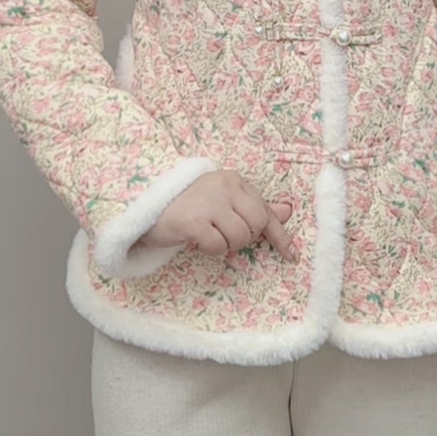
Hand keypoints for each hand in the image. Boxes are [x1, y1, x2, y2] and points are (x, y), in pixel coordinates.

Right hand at [138, 171, 299, 262]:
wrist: (144, 203)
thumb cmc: (186, 203)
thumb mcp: (222, 201)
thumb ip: (252, 206)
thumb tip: (286, 212)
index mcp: (233, 180)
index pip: (264, 208)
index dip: (279, 234)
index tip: (292, 254)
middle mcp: (223, 186)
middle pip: (255, 224)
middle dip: (246, 238)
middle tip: (226, 236)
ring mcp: (208, 202)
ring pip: (239, 237)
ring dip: (226, 245)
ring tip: (209, 236)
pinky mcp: (193, 220)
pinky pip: (217, 246)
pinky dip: (210, 250)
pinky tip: (197, 240)